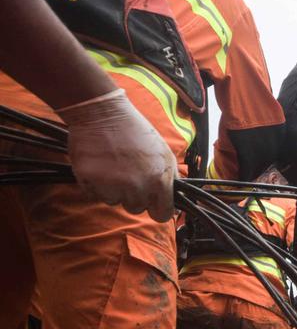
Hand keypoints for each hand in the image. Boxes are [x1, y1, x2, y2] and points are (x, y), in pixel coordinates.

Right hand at [57, 89, 175, 221]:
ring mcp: (111, 185)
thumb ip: (170, 178)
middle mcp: (137, 187)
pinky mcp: (89, 181)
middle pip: (137, 208)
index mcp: (159, 181)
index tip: (153, 203)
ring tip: (113, 167)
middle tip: (128, 173)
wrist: (103, 113)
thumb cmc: (136, 132)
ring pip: (115, 202)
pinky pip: (94, 195)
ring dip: (114, 190)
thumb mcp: (164, 153)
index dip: (158, 209)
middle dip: (134, 195)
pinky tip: (99, 166)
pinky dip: (95, 185)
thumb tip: (176, 198)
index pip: (162, 215)